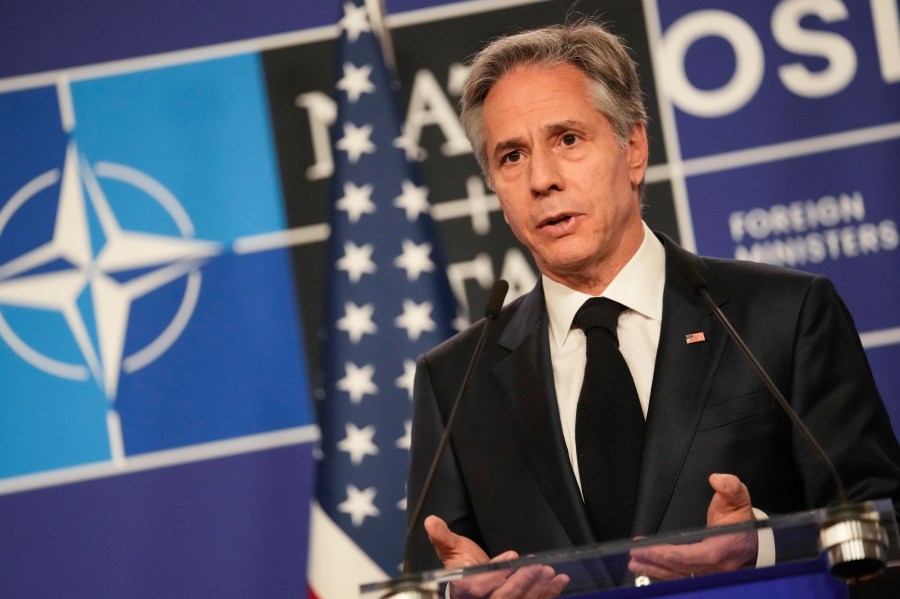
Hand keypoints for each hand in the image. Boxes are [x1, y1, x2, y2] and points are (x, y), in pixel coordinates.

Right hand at [424, 515, 568, 597]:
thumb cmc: (461, 566)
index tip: (511, 557)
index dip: (495, 575)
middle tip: (540, 567)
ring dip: (539, 590)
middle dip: (522, 583)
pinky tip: (560, 582)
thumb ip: (442, 537)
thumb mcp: (450, 549)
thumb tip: (431, 521)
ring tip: (553, 574)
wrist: (469, 589)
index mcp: (465, 592)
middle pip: (504, 598)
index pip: (478, 588)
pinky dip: (548, 594)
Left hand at [627, 473, 757, 580]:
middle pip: (685, 569)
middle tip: (635, 554)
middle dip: (658, 562)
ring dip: (656, 570)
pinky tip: (646, 569)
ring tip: (634, 563)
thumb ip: (730, 487)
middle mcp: (719, 567)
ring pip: (680, 577)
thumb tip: (717, 480)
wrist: (751, 540)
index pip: (699, 556)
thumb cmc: (740, 520)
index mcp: (726, 548)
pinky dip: (662, 574)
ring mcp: (711, 574)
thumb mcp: (738, 499)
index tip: (654, 548)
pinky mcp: (703, 576)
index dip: (676, 555)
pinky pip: (681, 578)